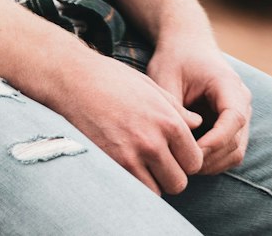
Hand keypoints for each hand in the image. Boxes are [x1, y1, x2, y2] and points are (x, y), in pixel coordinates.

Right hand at [0, 0, 203, 196]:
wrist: (75, 79)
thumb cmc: (113, 80)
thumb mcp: (151, 87)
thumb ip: (177, 110)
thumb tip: (197, 124)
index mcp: (169, 120)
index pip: (194, 161)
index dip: (186, 160)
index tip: (174, 155)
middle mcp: (154, 141)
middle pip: (179, 182)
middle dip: (171, 175)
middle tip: (157, 163)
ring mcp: (132, 156)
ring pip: (158, 192)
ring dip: (152, 183)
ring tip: (140, 165)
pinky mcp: (112, 165)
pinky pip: (136, 191)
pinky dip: (134, 186)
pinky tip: (126, 168)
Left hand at [146, 37, 251, 175]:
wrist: (186, 44)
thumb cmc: (174, 58)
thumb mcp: (166, 78)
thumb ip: (174, 111)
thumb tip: (179, 145)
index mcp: (228, 84)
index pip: (234, 118)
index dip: (215, 141)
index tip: (191, 152)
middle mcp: (241, 100)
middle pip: (236, 142)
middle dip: (209, 158)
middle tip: (179, 164)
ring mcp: (240, 114)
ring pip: (235, 152)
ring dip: (211, 163)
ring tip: (182, 163)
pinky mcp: (233, 125)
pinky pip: (229, 151)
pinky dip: (212, 160)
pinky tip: (189, 158)